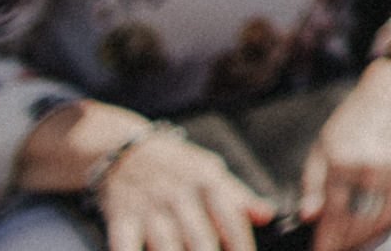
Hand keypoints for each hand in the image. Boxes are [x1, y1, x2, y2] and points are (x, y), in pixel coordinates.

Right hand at [92, 130, 272, 250]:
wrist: (125, 151)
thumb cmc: (176, 166)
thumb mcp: (211, 171)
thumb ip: (239, 197)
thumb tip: (268, 215)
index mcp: (208, 182)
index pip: (231, 219)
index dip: (242, 244)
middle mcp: (180, 196)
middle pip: (202, 239)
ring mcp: (150, 209)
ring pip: (168, 246)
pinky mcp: (122, 220)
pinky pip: (126, 246)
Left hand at [298, 62, 390, 250]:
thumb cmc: (355, 119)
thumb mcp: (323, 145)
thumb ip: (313, 183)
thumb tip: (309, 216)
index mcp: (343, 159)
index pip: (333, 217)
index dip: (326, 241)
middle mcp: (374, 165)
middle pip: (358, 224)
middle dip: (345, 241)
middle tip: (337, 245)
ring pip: (383, 220)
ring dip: (367, 236)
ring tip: (356, 239)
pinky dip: (390, 222)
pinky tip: (378, 224)